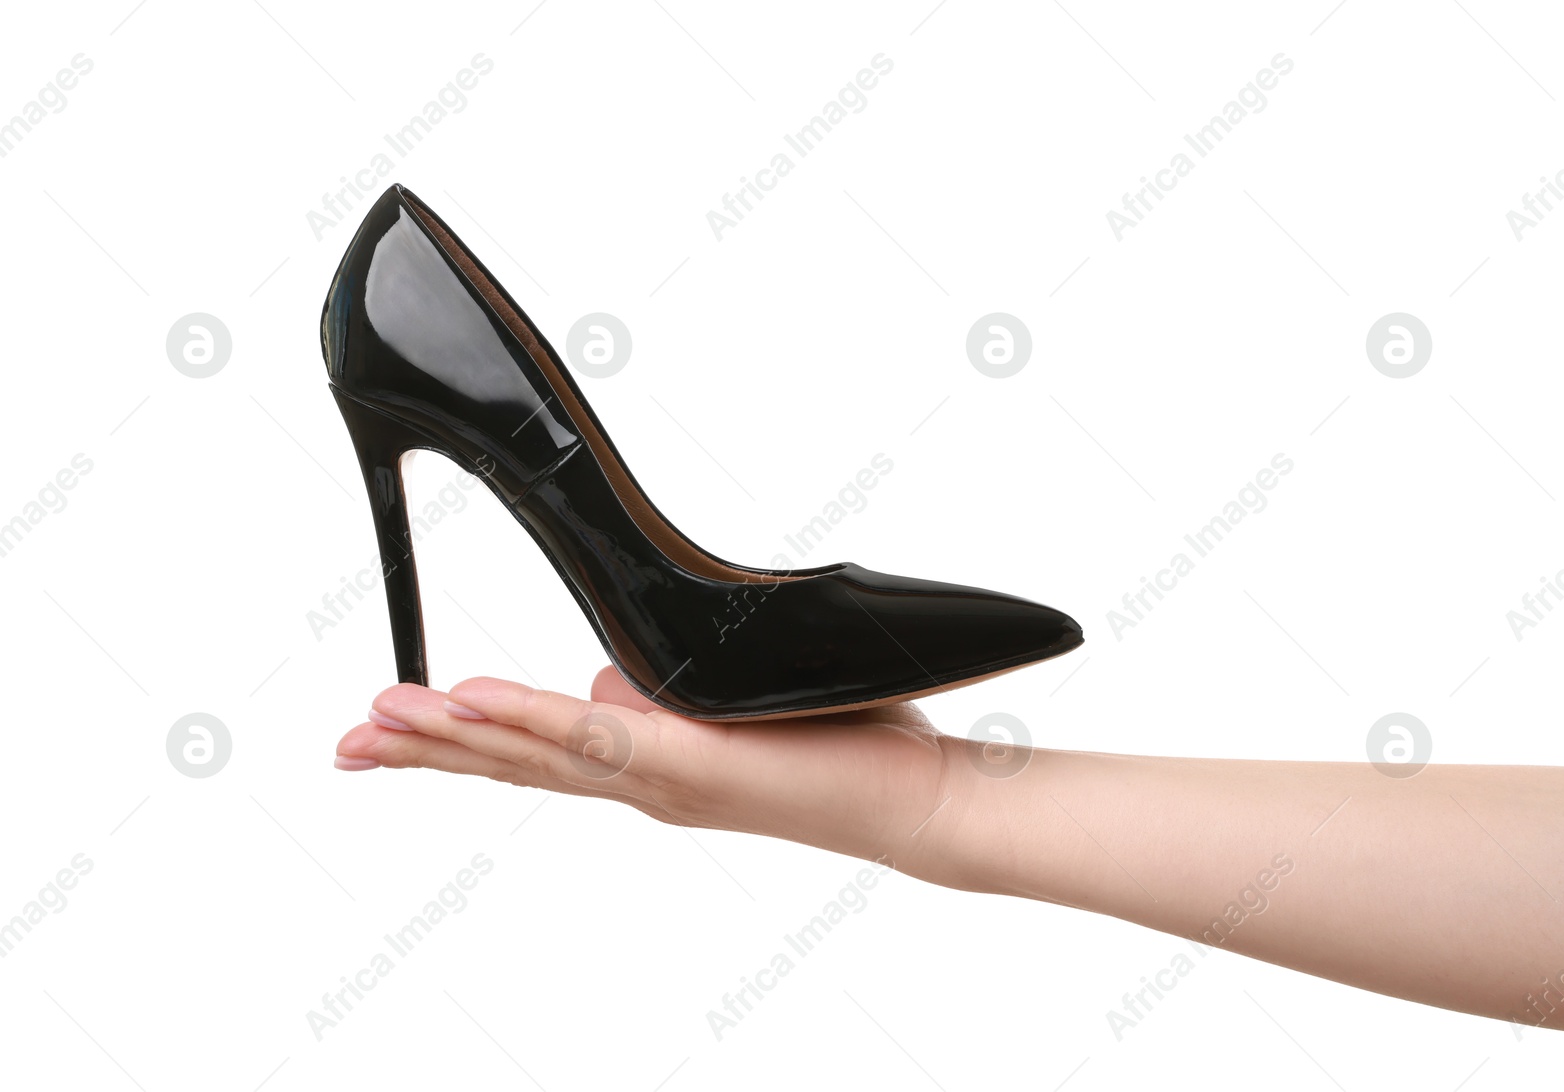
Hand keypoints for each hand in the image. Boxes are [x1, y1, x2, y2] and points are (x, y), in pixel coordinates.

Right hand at [335, 668, 960, 871]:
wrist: (909, 797)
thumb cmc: (831, 750)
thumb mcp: (720, 716)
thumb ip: (650, 705)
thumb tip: (595, 684)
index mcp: (641, 767)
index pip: (529, 754)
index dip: (454, 744)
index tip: (386, 731)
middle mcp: (638, 783)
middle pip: (510, 765)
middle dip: (421, 755)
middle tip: (341, 746)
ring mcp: (659, 779)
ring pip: (533, 754)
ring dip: (450, 737)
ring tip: (373, 725)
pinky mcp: (691, 763)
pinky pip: (594, 737)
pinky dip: (525, 719)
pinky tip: (469, 705)